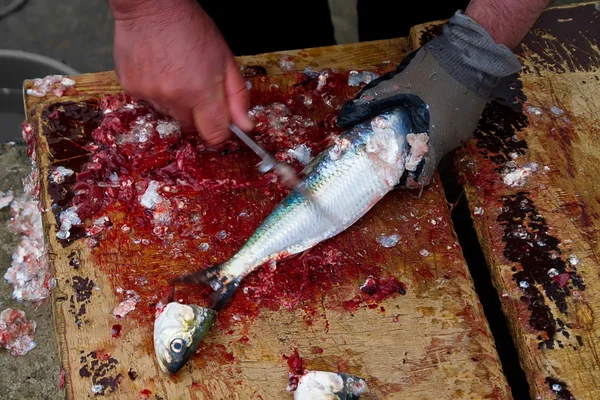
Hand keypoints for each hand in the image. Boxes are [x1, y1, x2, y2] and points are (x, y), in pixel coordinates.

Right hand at [111, 1, 252, 144]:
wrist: (151, 6)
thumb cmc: (190, 27)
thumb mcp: (225, 59)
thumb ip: (237, 96)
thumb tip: (245, 126)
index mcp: (202, 93)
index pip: (214, 135)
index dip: (219, 130)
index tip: (219, 119)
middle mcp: (175, 98)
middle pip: (191, 127)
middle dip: (197, 114)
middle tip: (196, 86)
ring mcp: (151, 95)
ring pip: (170, 114)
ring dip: (176, 102)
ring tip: (176, 72)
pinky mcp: (132, 89)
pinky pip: (150, 102)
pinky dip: (156, 91)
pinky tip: (159, 69)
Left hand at [337, 10, 521, 188]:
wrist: (475, 50)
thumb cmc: (437, 70)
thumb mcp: (403, 82)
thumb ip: (378, 96)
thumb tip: (351, 109)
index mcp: (436, 137)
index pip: (424, 172)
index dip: (408, 175)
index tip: (395, 173)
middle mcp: (453, 140)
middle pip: (430, 156)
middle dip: (413, 154)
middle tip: (395, 147)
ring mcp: (465, 130)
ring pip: (441, 143)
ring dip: (426, 139)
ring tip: (409, 130)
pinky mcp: (471, 119)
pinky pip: (451, 130)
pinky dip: (438, 128)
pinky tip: (427, 116)